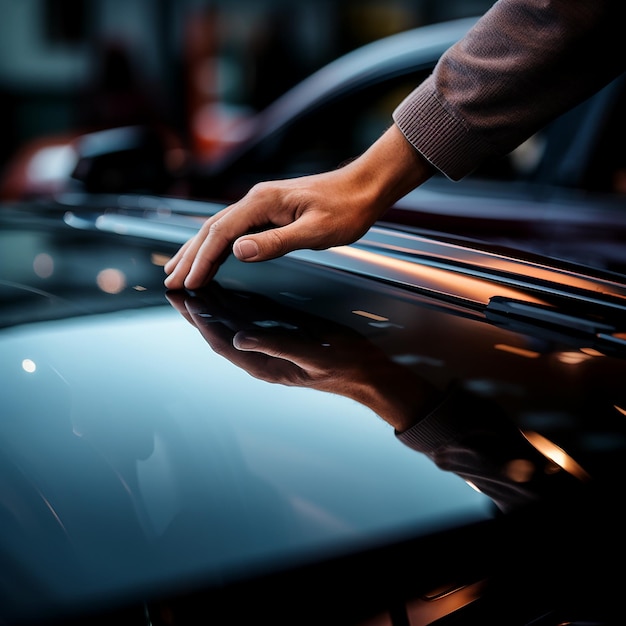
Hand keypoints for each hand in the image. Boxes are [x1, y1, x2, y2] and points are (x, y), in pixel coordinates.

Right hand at [164, 124, 432, 289]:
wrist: (365, 187)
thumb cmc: (346, 209)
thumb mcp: (315, 231)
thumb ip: (276, 242)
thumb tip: (238, 252)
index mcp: (263, 202)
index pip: (222, 234)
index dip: (202, 259)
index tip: (188, 282)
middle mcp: (256, 200)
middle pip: (212, 229)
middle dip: (189, 256)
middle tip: (170, 280)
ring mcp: (262, 204)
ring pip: (219, 229)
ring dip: (198, 250)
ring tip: (179, 270)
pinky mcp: (269, 211)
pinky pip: (234, 229)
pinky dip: (217, 246)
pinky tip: (212, 256)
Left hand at [165, 284, 440, 430]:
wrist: (368, 375)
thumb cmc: (344, 367)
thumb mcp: (312, 356)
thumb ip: (276, 346)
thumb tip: (240, 338)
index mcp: (265, 367)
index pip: (223, 343)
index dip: (202, 322)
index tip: (185, 300)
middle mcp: (263, 359)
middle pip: (220, 334)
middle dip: (197, 313)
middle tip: (176, 290)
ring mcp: (271, 349)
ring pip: (232, 327)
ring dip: (212, 309)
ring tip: (194, 288)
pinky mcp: (281, 339)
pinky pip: (252, 322)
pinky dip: (236, 307)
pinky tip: (230, 293)